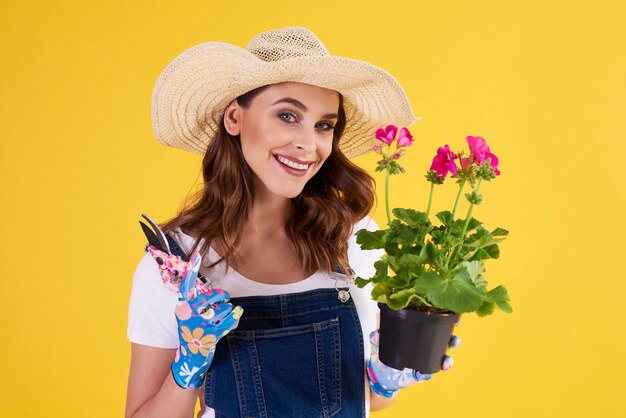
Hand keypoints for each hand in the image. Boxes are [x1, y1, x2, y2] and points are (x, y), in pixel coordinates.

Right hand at [171, 252, 242, 389]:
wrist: (189, 359)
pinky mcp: (210, 336)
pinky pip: (229, 321)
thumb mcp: (188, 317)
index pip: (186, 286)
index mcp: (182, 307)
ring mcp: (199, 325)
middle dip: (221, 296)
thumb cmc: (192, 332)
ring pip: (223, 309)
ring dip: (227, 311)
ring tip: (223, 316)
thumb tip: (206, 290)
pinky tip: (236, 315)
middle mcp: (189, 315)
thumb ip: (195, 303)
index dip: (192, 271)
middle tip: (224, 298)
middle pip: (212, 296)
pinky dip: (235, 317)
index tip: (196, 255)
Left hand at [366, 324, 460, 397]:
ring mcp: (424, 361)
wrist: (378, 371)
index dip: (447, 320)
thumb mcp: (380, 335)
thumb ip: (379, 331)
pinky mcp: (418, 375)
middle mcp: (426, 346)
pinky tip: (425, 373)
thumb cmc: (383, 347)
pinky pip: (426, 375)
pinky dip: (427, 374)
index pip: (437, 324)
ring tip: (446, 361)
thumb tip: (377, 333)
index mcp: (420, 332)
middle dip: (454, 341)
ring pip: (442, 360)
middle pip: (447, 342)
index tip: (454, 318)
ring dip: (447, 360)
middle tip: (455, 340)